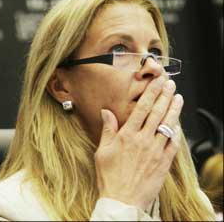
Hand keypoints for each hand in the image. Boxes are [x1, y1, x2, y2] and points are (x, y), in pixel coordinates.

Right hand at [94, 76, 183, 210]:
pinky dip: (176, 132)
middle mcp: (143, 140)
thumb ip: (108, 130)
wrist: (122, 199)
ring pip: (168, 125)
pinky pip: (173, 143)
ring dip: (174, 110)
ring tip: (178, 98)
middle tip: (170, 84)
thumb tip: (106, 112)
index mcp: (127, 136)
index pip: (142, 109)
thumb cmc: (109, 176)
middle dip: (165, 96)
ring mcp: (155, 151)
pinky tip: (178, 124)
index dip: (151, 93)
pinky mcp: (163, 162)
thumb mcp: (103, 151)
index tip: (156, 82)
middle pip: (157, 113)